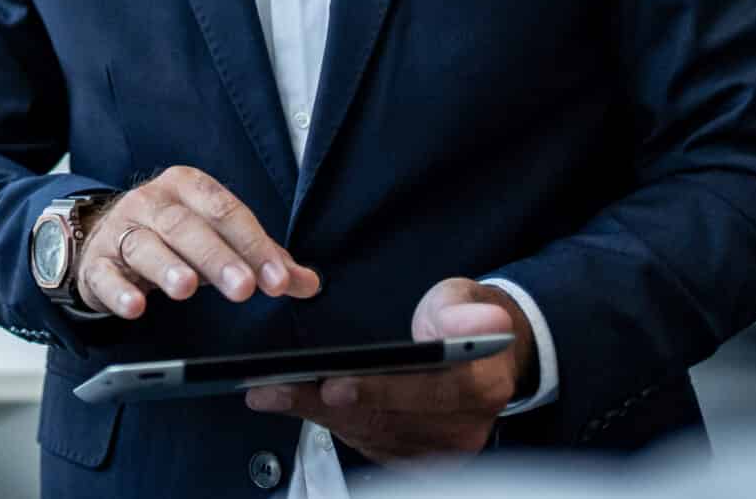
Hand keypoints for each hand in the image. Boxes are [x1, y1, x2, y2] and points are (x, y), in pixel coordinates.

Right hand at [74, 166, 320, 317]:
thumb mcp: (218, 239)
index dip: (253, 245)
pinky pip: (105, 274)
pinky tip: (136, 307)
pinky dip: (119, 290)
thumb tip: (308, 283)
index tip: (277, 280)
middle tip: (244, 287)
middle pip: (185, 226)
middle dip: (216, 257)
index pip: (224, 210)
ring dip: (167, 266)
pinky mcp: (96, 262)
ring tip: (187, 289)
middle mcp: (152, 202)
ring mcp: (121, 230)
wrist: (104, 237)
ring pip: (144, 244)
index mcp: (187, 188)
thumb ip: (261, 259)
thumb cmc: (174, 237)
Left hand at [243, 277, 534, 465]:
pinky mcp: (415, 456)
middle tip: (277, 389)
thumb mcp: (463, 299)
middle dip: (326, 405)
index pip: (428, 393)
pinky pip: (366, 443)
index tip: (335, 385)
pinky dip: (329, 423)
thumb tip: (484, 321)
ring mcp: (438, 447)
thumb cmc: (463, 320)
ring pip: (370, 435)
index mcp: (482, 387)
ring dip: (318, 416)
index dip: (380, 392)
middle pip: (388, 421)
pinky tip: (296, 405)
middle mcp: (463, 427)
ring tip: (271, 394)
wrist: (481, 352)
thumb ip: (463, 312)